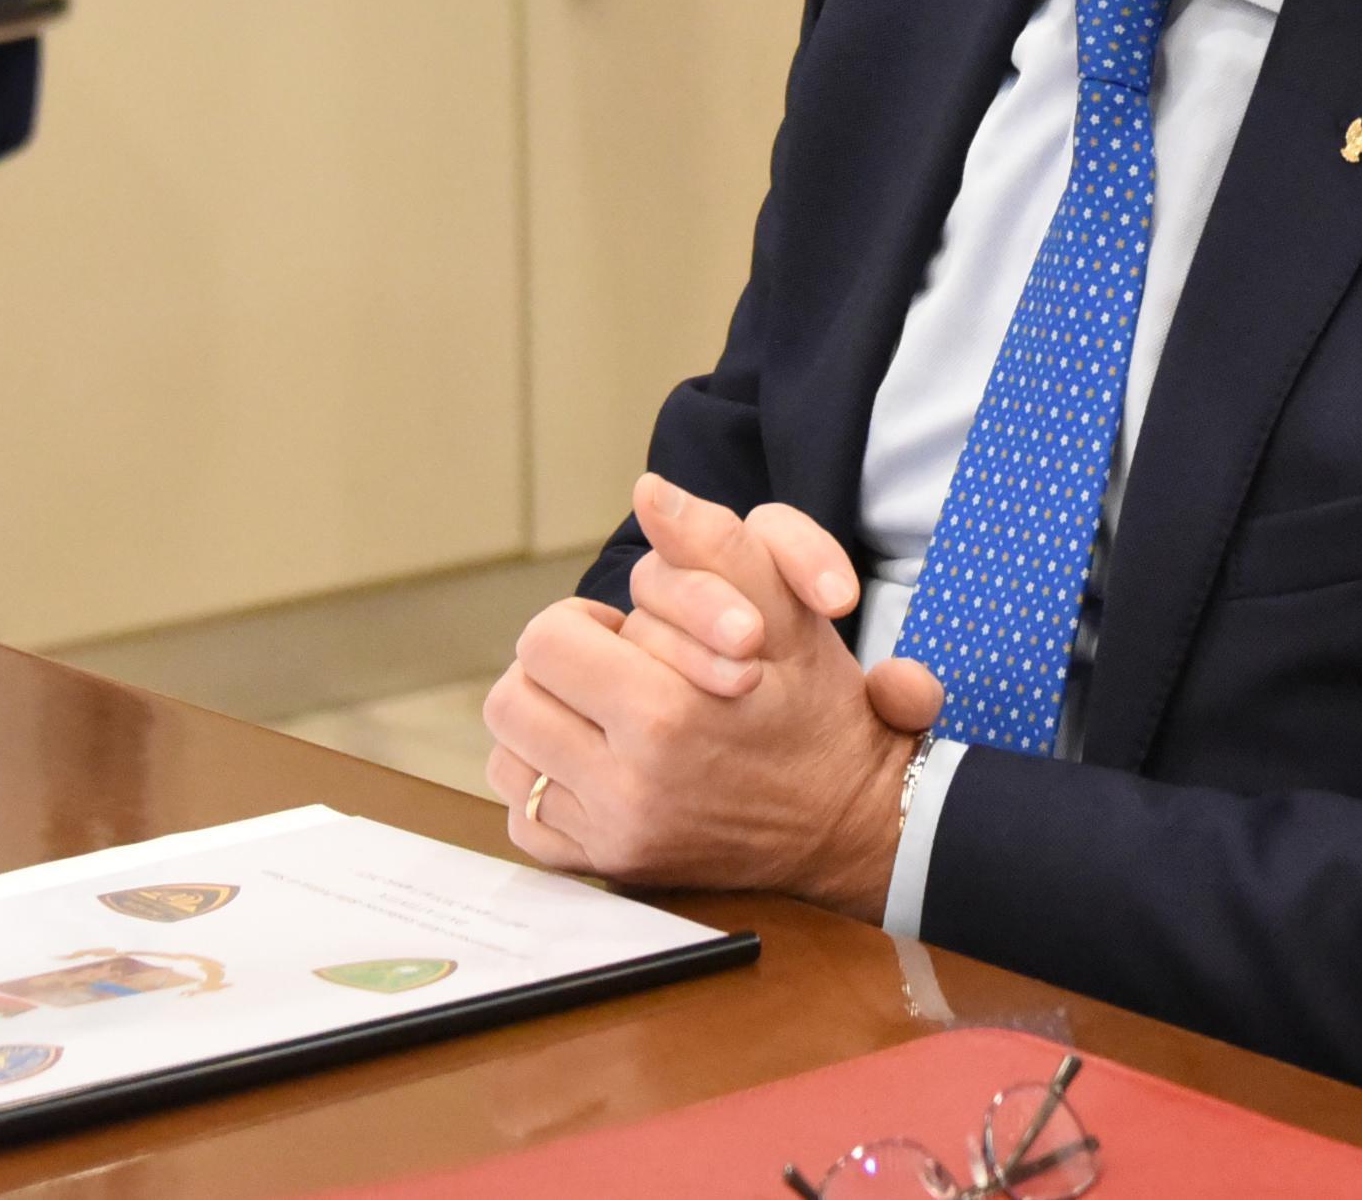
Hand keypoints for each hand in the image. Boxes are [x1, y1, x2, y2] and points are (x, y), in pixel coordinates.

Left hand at [481, 475, 925, 917]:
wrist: (853, 823)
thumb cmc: (818, 711)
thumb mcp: (788, 614)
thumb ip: (716, 545)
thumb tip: (649, 491)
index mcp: (666, 716)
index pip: (547, 640)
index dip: (587, 624)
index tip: (633, 635)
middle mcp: (629, 788)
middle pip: (511, 696)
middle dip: (558, 671)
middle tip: (615, 670)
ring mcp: (615, 839)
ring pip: (508, 756)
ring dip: (546, 722)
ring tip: (601, 714)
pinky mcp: (609, 871)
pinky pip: (523, 819)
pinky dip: (547, 786)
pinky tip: (596, 765)